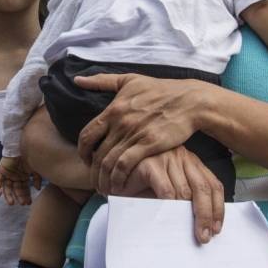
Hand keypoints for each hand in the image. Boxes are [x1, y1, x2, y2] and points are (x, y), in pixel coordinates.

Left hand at [0, 155, 41, 205]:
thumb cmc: (30, 157)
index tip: (28, 203)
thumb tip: (37, 189)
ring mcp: (7, 174)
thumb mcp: (35, 169)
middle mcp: (15, 177)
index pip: (24, 189)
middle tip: (22, 203)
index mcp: (23, 177)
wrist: (22, 146)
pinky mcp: (1, 171)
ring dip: (8, 195)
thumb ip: (37, 179)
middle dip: (19, 197)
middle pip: (16, 190)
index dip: (26, 196)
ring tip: (11, 203)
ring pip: (7, 188)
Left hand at [75, 74, 207, 191]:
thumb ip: (102, 81)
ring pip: (108, 162)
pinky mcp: (148, 144)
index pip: (87, 135)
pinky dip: (117, 178)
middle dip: (92, 171)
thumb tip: (78, 79)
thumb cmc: (160, 90)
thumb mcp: (129, 80)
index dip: (82, 152)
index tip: (86, 160)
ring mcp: (134, 134)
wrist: (189, 100)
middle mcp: (120, 122)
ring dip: (103, 179)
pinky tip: (119, 186)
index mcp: (113, 109)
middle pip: (96, 153)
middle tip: (94, 181)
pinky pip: (124, 166)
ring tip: (105, 188)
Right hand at [111, 146, 224, 244]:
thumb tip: (204, 227)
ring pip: (186, 191)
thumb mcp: (169, 188)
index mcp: (191, 162)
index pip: (213, 184)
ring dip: (190, 216)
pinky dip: (170, 207)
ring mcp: (166, 158)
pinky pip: (166, 190)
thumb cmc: (141, 185)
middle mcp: (182, 157)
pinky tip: (170, 219)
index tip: (217, 228)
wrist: (111, 174)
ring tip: (191, 233)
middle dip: (207, 215)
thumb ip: (184, 199)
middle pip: (204, 188)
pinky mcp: (150, 164)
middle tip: (205, 236)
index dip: (218, 208)